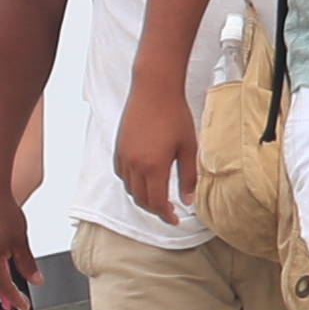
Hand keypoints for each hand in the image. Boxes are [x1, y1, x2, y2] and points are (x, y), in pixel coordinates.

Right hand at [113, 73, 202, 225]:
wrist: (154, 90)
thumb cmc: (174, 114)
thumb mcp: (188, 147)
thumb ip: (188, 176)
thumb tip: (188, 198)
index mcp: (153, 167)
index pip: (157, 202)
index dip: (166, 215)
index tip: (174, 220)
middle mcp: (135, 165)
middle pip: (141, 199)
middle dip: (155, 208)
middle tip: (168, 210)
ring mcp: (124, 156)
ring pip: (130, 188)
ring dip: (143, 196)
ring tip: (157, 195)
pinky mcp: (120, 148)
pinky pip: (122, 174)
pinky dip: (132, 183)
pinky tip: (144, 178)